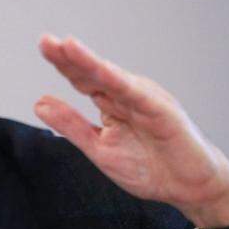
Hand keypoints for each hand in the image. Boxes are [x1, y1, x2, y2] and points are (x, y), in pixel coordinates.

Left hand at [34, 35, 228, 228]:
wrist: (189, 187)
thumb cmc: (150, 167)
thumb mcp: (99, 148)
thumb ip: (71, 125)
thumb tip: (39, 103)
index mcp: (112, 102)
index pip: (82, 79)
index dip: (63, 63)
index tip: (43, 46)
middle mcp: (126, 94)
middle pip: (93, 72)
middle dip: (69, 56)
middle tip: (45, 41)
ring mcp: (144, 99)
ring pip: (112, 77)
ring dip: (89, 61)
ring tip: (67, 46)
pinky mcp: (162, 110)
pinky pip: (137, 94)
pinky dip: (119, 81)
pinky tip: (103, 69)